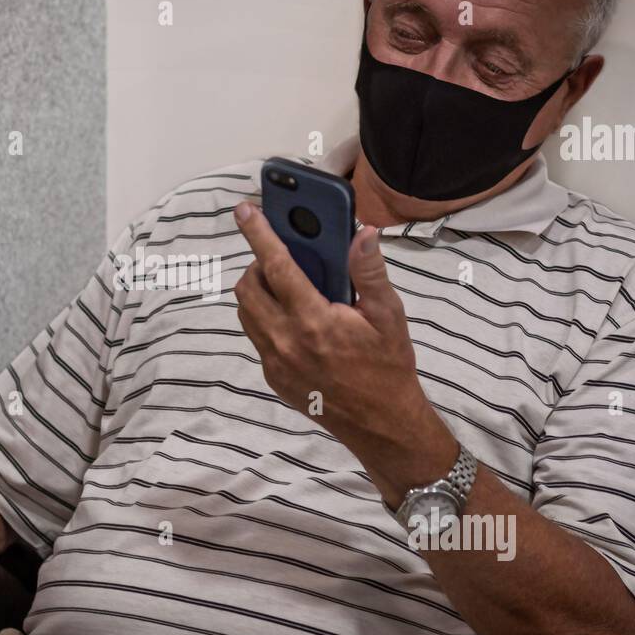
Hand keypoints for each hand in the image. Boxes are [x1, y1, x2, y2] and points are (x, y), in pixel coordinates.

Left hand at [233, 201, 458, 505]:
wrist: (382, 425)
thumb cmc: (388, 368)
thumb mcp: (389, 315)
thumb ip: (369, 272)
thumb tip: (362, 233)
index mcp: (314, 322)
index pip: (277, 266)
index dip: (259, 233)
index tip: (245, 210)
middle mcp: (287, 342)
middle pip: (248, 287)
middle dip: (257, 264)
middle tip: (282, 256)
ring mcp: (275, 362)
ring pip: (246, 312)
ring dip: (259, 291)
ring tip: (289, 284)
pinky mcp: (273, 377)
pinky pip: (256, 336)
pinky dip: (266, 318)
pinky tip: (295, 317)